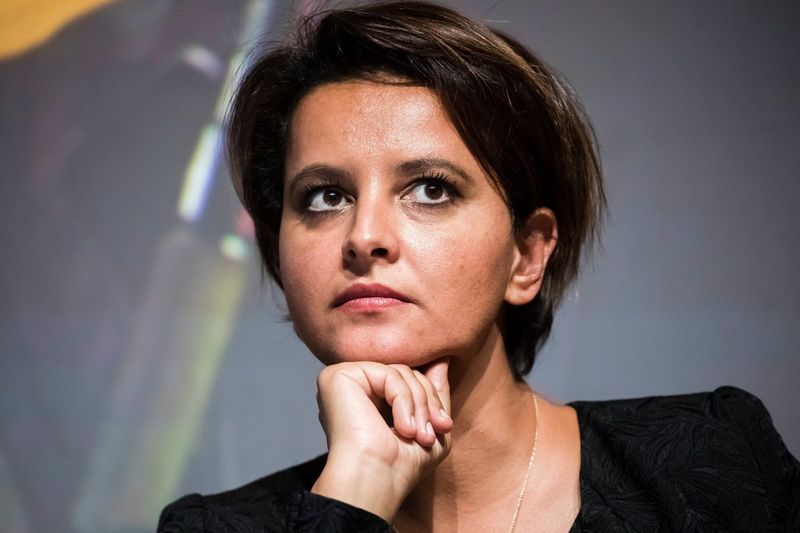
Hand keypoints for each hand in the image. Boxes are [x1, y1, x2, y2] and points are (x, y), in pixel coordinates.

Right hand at [310, 357, 452, 521]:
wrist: (375, 481)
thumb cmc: (400, 466)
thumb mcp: (429, 425)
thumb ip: (434, 390)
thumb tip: (443, 358)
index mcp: (367, 397)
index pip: (408, 378)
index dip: (431, 397)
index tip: (444, 425)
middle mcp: (352, 386)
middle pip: (405, 372)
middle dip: (428, 402)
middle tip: (435, 432)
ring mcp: (343, 379)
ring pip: (399, 371)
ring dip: (419, 405)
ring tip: (420, 436)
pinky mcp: (338, 376)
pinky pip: (388, 373)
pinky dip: (404, 400)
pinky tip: (403, 427)